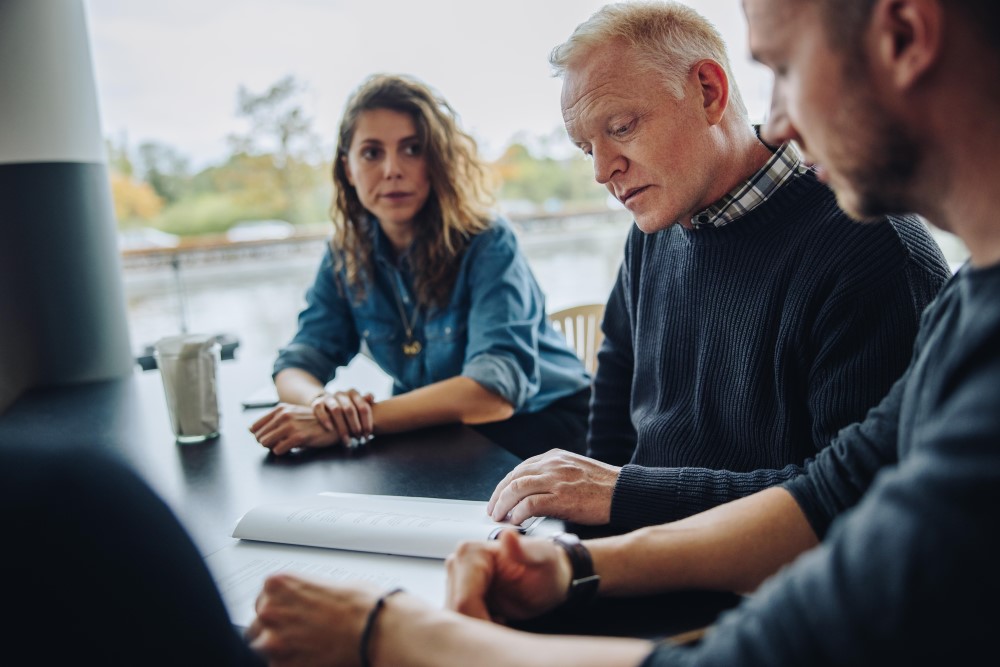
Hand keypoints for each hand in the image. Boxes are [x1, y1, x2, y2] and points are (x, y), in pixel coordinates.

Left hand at [246, 574, 378, 666]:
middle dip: (275, 631)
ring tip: (304, 647)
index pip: (262, 601)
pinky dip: (290, 662)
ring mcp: (272, 639)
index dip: (277, 612)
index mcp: (277, 584)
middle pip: (257, 625)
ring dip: (279, 649)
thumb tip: (295, 607)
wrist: (374, 627)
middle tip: (298, 634)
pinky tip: (309, 656)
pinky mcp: (281, 664)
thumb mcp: (323, 584)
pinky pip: (276, 665)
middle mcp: (269, 609)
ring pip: (261, 648)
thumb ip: (298, 596)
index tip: (288, 618)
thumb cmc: (360, 604)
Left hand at [250, 403, 342, 454]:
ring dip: (272, 447)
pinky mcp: (298, 437)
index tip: (269, 438)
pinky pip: (278, 450)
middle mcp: (284, 415)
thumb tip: (250, 429)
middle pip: (259, 436)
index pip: (255, 426)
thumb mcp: (292, 414)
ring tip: (284, 445)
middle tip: (279, 443)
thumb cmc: (312, 422)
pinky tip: (290, 448)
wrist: (333, 424)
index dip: (260, 436)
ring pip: (265, 443)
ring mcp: (291, 426)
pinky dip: (282, 452)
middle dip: (266, 443)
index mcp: (280, 409)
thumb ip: (273, 420)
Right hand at [312, 389, 375, 445]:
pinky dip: (325, 419)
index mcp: (353, 393)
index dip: (367, 422)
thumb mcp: (356, 406)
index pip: (363, 406)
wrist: (325, 407)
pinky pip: (320, 409)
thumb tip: (371, 397)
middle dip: (355, 426)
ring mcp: (329, 398)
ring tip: (347, 440)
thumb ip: (364, 403)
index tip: (368, 434)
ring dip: (342, 427)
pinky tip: (330, 430)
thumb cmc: (346, 410)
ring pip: (335, 410)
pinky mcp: (317, 403)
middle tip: (359, 438)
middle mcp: (341, 394)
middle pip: (349, 409)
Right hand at [446, 530, 571, 623]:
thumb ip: (526, 551)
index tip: (503, 629)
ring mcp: (456, 580)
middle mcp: (458, 563)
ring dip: (479, 628)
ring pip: (457, 618)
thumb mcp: (544, 560)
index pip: (463, 601)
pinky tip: (497, 621)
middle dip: (480, 627)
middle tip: (506, 627)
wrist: (548, 579)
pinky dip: (478, 627)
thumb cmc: (547, 569)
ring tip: (505, 621)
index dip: (481, 621)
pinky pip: (461, 620)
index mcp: (471, 552)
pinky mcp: (459, 594)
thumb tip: (508, 536)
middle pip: (456, 612)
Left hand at [487, 449, 620, 524]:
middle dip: (498, 495)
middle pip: (514, 477)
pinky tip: (516, 521)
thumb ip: (554, 474)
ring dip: (503, 504)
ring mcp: (556, 479)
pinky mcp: (562, 497)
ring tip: (499, 517)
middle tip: (493, 510)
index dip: (505, 485)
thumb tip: (533, 491)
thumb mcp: (575, 469)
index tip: (499, 497)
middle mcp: (552, 464)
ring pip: (516, 488)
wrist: (624, 491)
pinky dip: (518, 513)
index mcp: (554, 456)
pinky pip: (530, 504)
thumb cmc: (603, 485)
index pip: (520, 468)